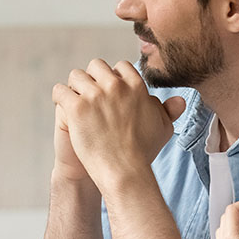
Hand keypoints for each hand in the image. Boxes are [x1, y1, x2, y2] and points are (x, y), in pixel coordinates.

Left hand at [50, 59, 185, 190]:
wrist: (123, 172)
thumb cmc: (143, 152)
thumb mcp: (162, 128)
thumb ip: (168, 111)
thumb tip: (179, 100)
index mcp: (136, 86)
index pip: (120, 67)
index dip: (112, 79)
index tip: (108, 93)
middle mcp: (116, 86)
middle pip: (96, 66)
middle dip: (92, 79)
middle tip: (89, 96)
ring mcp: (95, 95)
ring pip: (76, 75)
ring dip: (74, 87)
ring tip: (75, 102)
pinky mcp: (77, 107)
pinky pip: (60, 91)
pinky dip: (60, 98)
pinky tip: (64, 108)